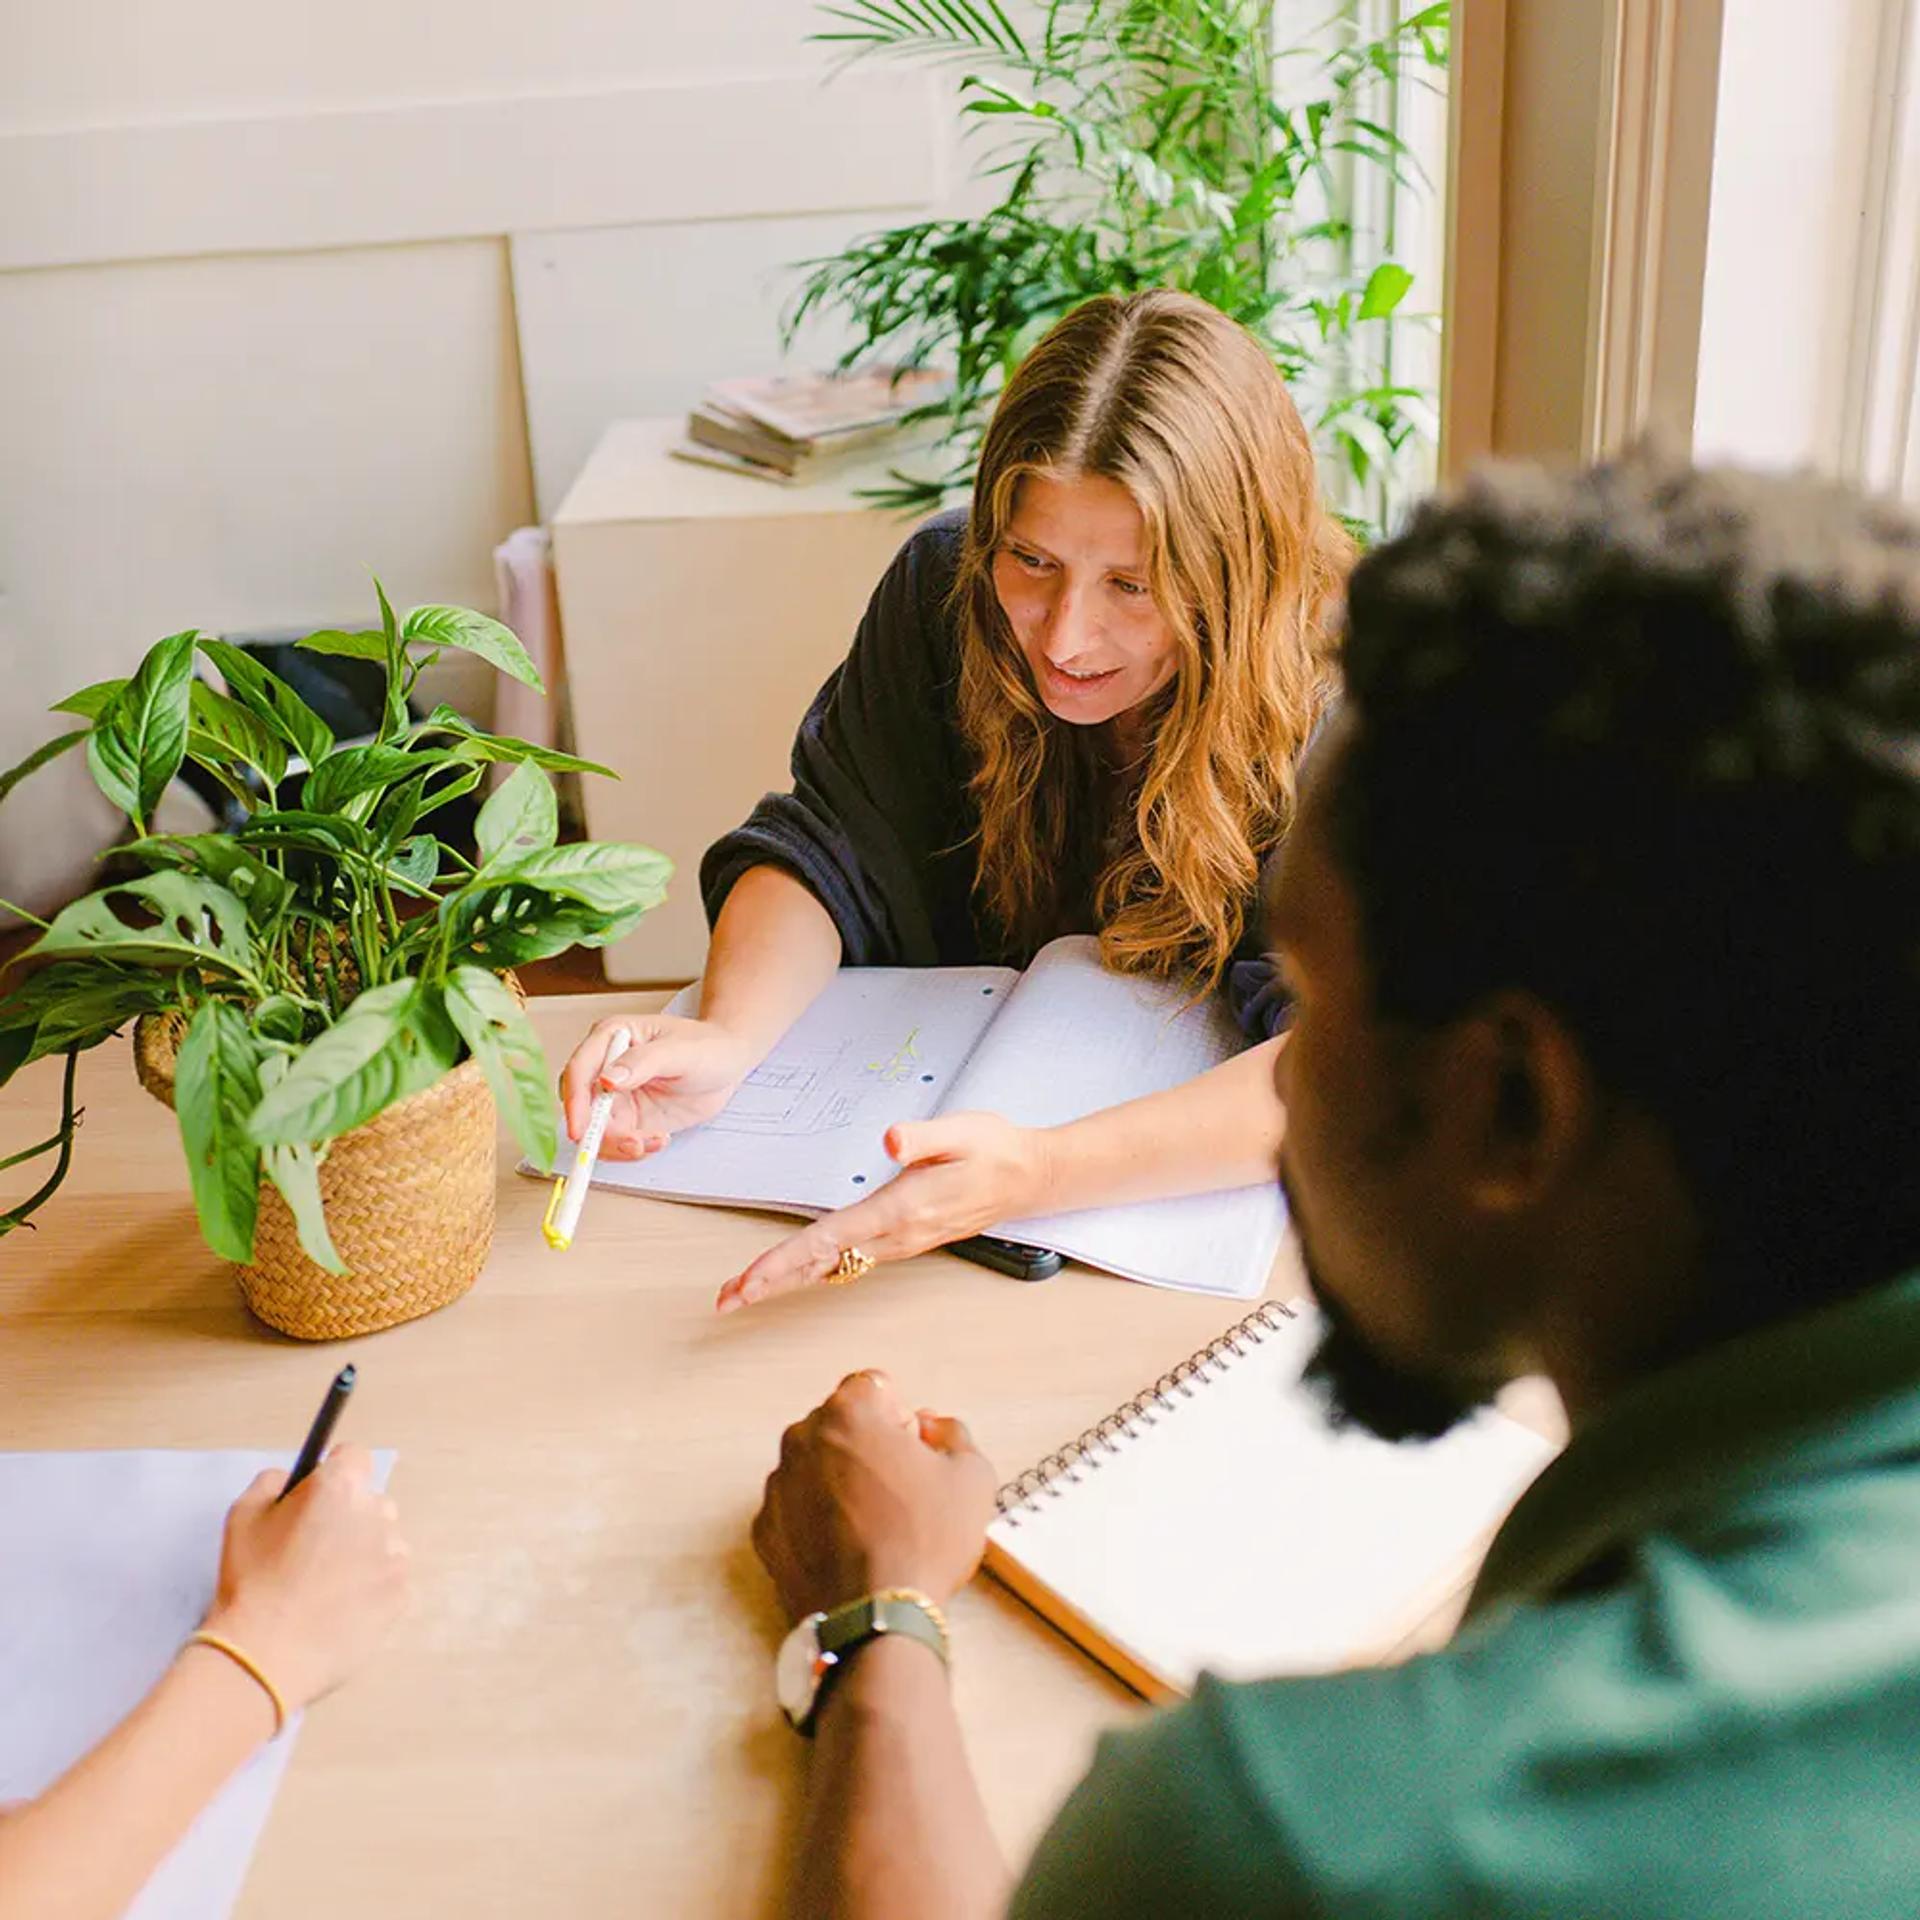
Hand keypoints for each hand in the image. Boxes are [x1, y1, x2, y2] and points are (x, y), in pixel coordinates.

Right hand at [197, 1446, 409, 1712]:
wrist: (265, 1654)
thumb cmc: (251, 1581)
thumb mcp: (243, 1515)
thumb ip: (273, 1482)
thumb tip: (294, 1479)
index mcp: (341, 1487)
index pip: (354, 1457)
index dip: (334, 1472)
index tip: (317, 1497)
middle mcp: (378, 1514)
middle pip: (371, 1502)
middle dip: (349, 1517)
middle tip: (314, 1550)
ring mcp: (395, 1557)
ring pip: (384, 1542)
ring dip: (364, 1554)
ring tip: (325, 1588)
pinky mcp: (402, 1596)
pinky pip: (389, 1581)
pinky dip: (371, 1590)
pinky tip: (338, 1610)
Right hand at [559, 1013, 758, 1159]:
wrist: (728, 1064)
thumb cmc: (707, 1045)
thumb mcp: (680, 1050)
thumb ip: (643, 1062)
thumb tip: (608, 1079)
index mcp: (611, 1038)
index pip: (579, 1070)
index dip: (575, 1101)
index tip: (581, 1129)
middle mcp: (607, 1068)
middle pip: (583, 1107)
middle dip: (600, 1132)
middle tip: (631, 1144)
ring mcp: (617, 1096)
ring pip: (598, 1130)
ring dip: (619, 1145)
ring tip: (655, 1142)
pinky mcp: (630, 1118)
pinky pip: (618, 1141)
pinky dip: (634, 1149)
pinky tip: (659, 1140)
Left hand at [716, 1112, 1050, 1312]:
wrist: (1030, 1177)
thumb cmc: (994, 1150)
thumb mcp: (962, 1130)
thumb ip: (922, 1136)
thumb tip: (889, 1141)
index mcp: (900, 1209)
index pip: (829, 1239)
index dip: (783, 1260)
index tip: (748, 1280)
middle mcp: (896, 1235)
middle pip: (821, 1263)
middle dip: (771, 1282)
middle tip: (724, 1301)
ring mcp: (900, 1242)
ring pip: (832, 1266)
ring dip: (787, 1278)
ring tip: (745, 1290)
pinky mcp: (902, 1238)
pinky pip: (848, 1260)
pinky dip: (813, 1268)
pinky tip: (794, 1272)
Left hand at [753, 1371, 998, 1622]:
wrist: (874, 1618)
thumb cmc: (924, 1541)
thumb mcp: (970, 1477)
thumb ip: (952, 1433)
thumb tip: (931, 1426)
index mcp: (849, 1413)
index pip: (873, 1386)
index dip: (899, 1414)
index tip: (914, 1448)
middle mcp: (802, 1439)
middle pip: (839, 1425)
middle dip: (866, 1445)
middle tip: (899, 1489)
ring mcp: (777, 1487)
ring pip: (813, 1467)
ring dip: (839, 1483)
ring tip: (875, 1526)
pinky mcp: (765, 1532)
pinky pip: (794, 1510)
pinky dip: (816, 1521)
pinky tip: (848, 1549)